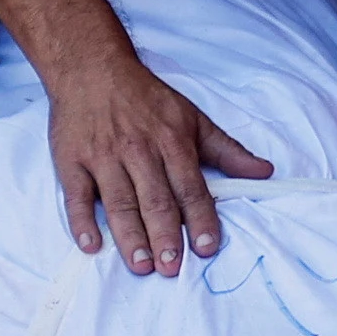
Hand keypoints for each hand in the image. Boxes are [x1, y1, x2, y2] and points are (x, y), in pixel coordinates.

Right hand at [48, 47, 274, 274]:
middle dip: (164, 235)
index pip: (189, 187)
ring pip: (118, 202)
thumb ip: (227, 150)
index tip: (206, 247)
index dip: (199, 218)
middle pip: (154, 199)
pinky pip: (76, 195)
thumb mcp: (192, 118)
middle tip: (171, 267)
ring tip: (140, 264)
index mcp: (171, 142)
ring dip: (129, 235)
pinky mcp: (72, 161)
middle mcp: (138, 151)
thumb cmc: (146, 98)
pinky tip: (91, 245)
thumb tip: (264, 172)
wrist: (92, 68)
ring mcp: (103, 157)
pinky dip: (81, 221)